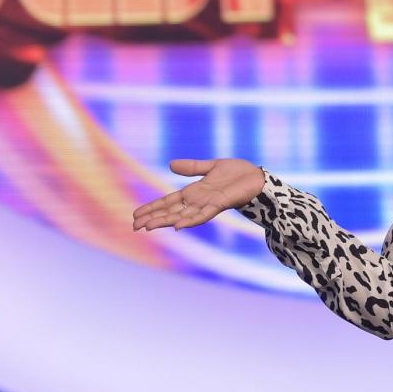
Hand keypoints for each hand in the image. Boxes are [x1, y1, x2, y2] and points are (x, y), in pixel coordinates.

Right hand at [132, 158, 265, 230]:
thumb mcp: (211, 166)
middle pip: (171, 211)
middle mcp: (198, 201)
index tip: (136, 215)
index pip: (168, 202)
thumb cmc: (237, 173)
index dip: (152, 208)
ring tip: (149, 227)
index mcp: (194, 192)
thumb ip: (192, 167)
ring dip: (166, 221)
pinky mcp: (220, 204)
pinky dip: (190, 220)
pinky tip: (178, 226)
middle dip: (153, 218)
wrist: (257, 177)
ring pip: (182, 215)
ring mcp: (208, 204)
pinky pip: (203, 215)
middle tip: (135, 226)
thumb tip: (170, 164)